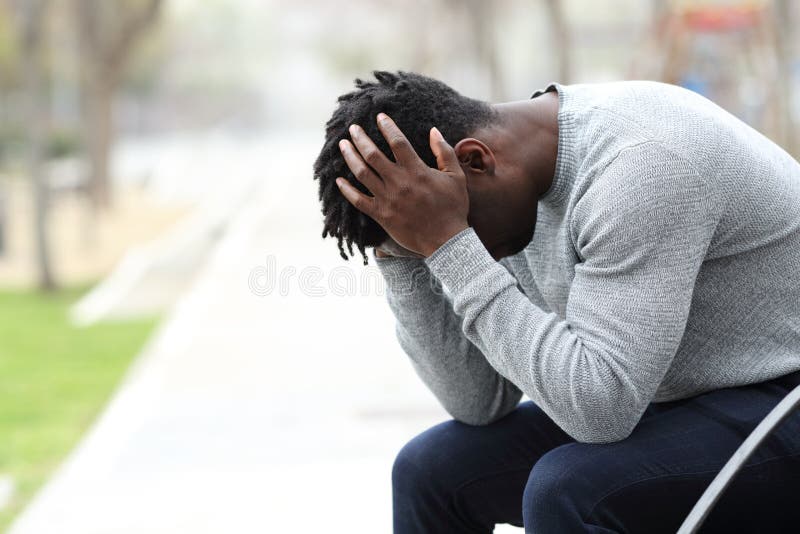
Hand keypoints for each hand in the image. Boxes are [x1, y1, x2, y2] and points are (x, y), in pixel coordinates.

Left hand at [336, 113, 469, 256]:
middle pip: (373, 154)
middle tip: (353, 128)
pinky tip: (339, 180)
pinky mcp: (381, 215)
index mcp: (416, 170)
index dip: (387, 126)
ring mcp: (387, 199)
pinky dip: (347, 190)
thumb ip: (444, 152)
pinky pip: (358, 200)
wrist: (446, 241)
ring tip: (343, 145)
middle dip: (361, 138)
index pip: (397, 142)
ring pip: (362, 173)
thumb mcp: (456, 177)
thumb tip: (434, 131)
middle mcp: (399, 182)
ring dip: (350, 157)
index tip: (379, 116)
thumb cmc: (453, 208)